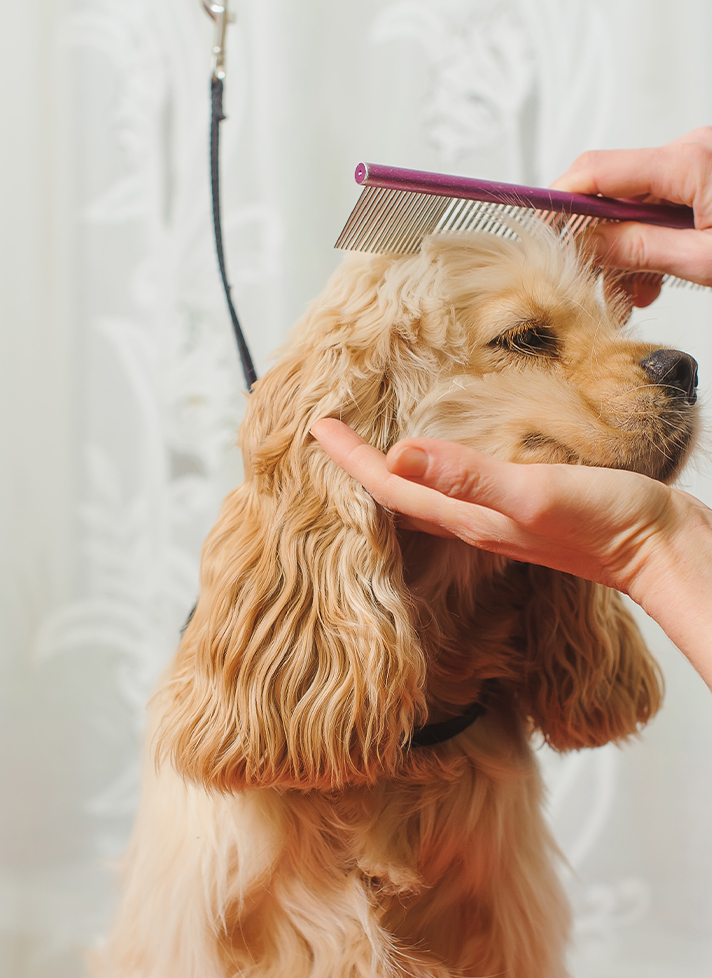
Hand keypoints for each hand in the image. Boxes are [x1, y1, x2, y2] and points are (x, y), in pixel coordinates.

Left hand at [310, 419, 711, 685]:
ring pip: (428, 493)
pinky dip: (438, 469)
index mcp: (468, 516)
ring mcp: (498, 517)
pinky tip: (444, 460)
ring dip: (393, 470)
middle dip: (359, 466)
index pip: (392, 485)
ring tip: (369, 447)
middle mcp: (474, 520)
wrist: (662, 550)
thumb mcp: (534, 494)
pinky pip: (461, 488)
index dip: (350, 457)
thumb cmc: (607, 524)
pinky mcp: (525, 507)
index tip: (315, 428)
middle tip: (329, 436)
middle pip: (399, 494)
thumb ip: (470, 476)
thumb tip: (400, 454)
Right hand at [551, 127, 711, 305]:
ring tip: (630, 297)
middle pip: (612, 195)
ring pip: (632, 209)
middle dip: (598, 244)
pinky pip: (656, 210)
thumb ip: (641, 250)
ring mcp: (695, 164)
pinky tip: (651, 281)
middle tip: (589, 286)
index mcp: (690, 161)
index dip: (559, 202)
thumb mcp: (704, 258)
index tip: (540, 234)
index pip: (597, 171)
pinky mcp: (700, 180)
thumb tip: (587, 246)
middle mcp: (689, 152)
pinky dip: (649, 245)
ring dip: (624, 254)